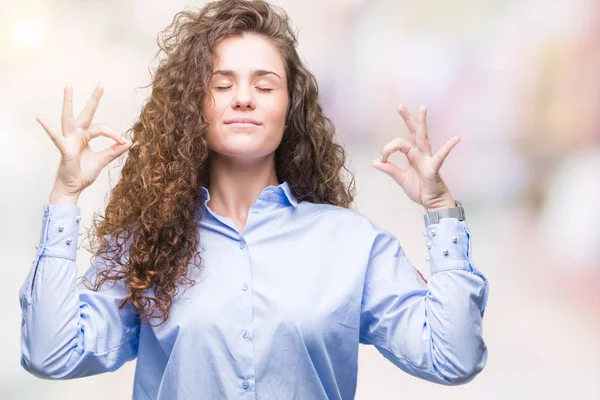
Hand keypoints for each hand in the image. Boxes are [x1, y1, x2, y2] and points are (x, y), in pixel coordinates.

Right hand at [37, 83, 131, 201]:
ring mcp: (69, 139)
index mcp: (86, 137)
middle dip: (94, 99)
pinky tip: (40, 118)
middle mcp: (77, 134)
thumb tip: (129, 141)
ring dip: (69, 101)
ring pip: (69, 117)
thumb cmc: (84, 173)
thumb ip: (114, 151)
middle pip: (87, 113)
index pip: (102, 129)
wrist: (73, 187)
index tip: (123, 141)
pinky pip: (56, 137)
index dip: (114, 134)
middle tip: (101, 84)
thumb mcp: (102, 161)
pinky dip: (48, 128)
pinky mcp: (64, 148)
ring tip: (68, 86)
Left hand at [371, 104, 458, 210]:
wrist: (431, 203)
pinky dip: (448, 148)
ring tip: (423, 108)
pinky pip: (440, 156)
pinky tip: (456, 139)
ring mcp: (428, 159)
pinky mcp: (433, 168)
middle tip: (400, 106)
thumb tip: (375, 161)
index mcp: (412, 155)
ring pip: (423, 138)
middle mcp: (420, 153)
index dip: (387, 148)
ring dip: (422, 123)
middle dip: (407, 119)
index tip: (382, 159)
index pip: (398, 144)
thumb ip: (389, 169)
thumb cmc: (420, 189)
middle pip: (413, 132)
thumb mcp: (400, 179)